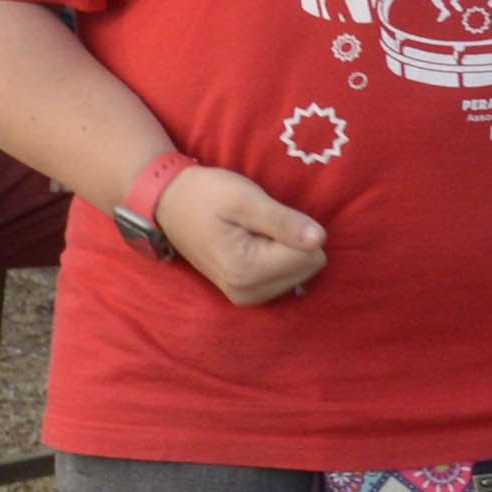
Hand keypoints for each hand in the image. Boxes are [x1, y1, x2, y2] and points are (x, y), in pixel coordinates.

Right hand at [150, 161, 326, 305]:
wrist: (170, 204)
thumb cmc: (206, 195)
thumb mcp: (245, 199)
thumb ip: (284, 221)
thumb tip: (321, 240)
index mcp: (248, 271)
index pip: (311, 254)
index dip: (293, 228)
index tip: (262, 218)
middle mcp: (249, 293)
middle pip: (309, 266)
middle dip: (290, 240)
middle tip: (257, 225)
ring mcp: (248, 297)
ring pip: (302, 271)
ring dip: (283, 248)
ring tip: (251, 233)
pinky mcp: (249, 294)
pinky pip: (288, 276)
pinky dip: (276, 257)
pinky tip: (252, 245)